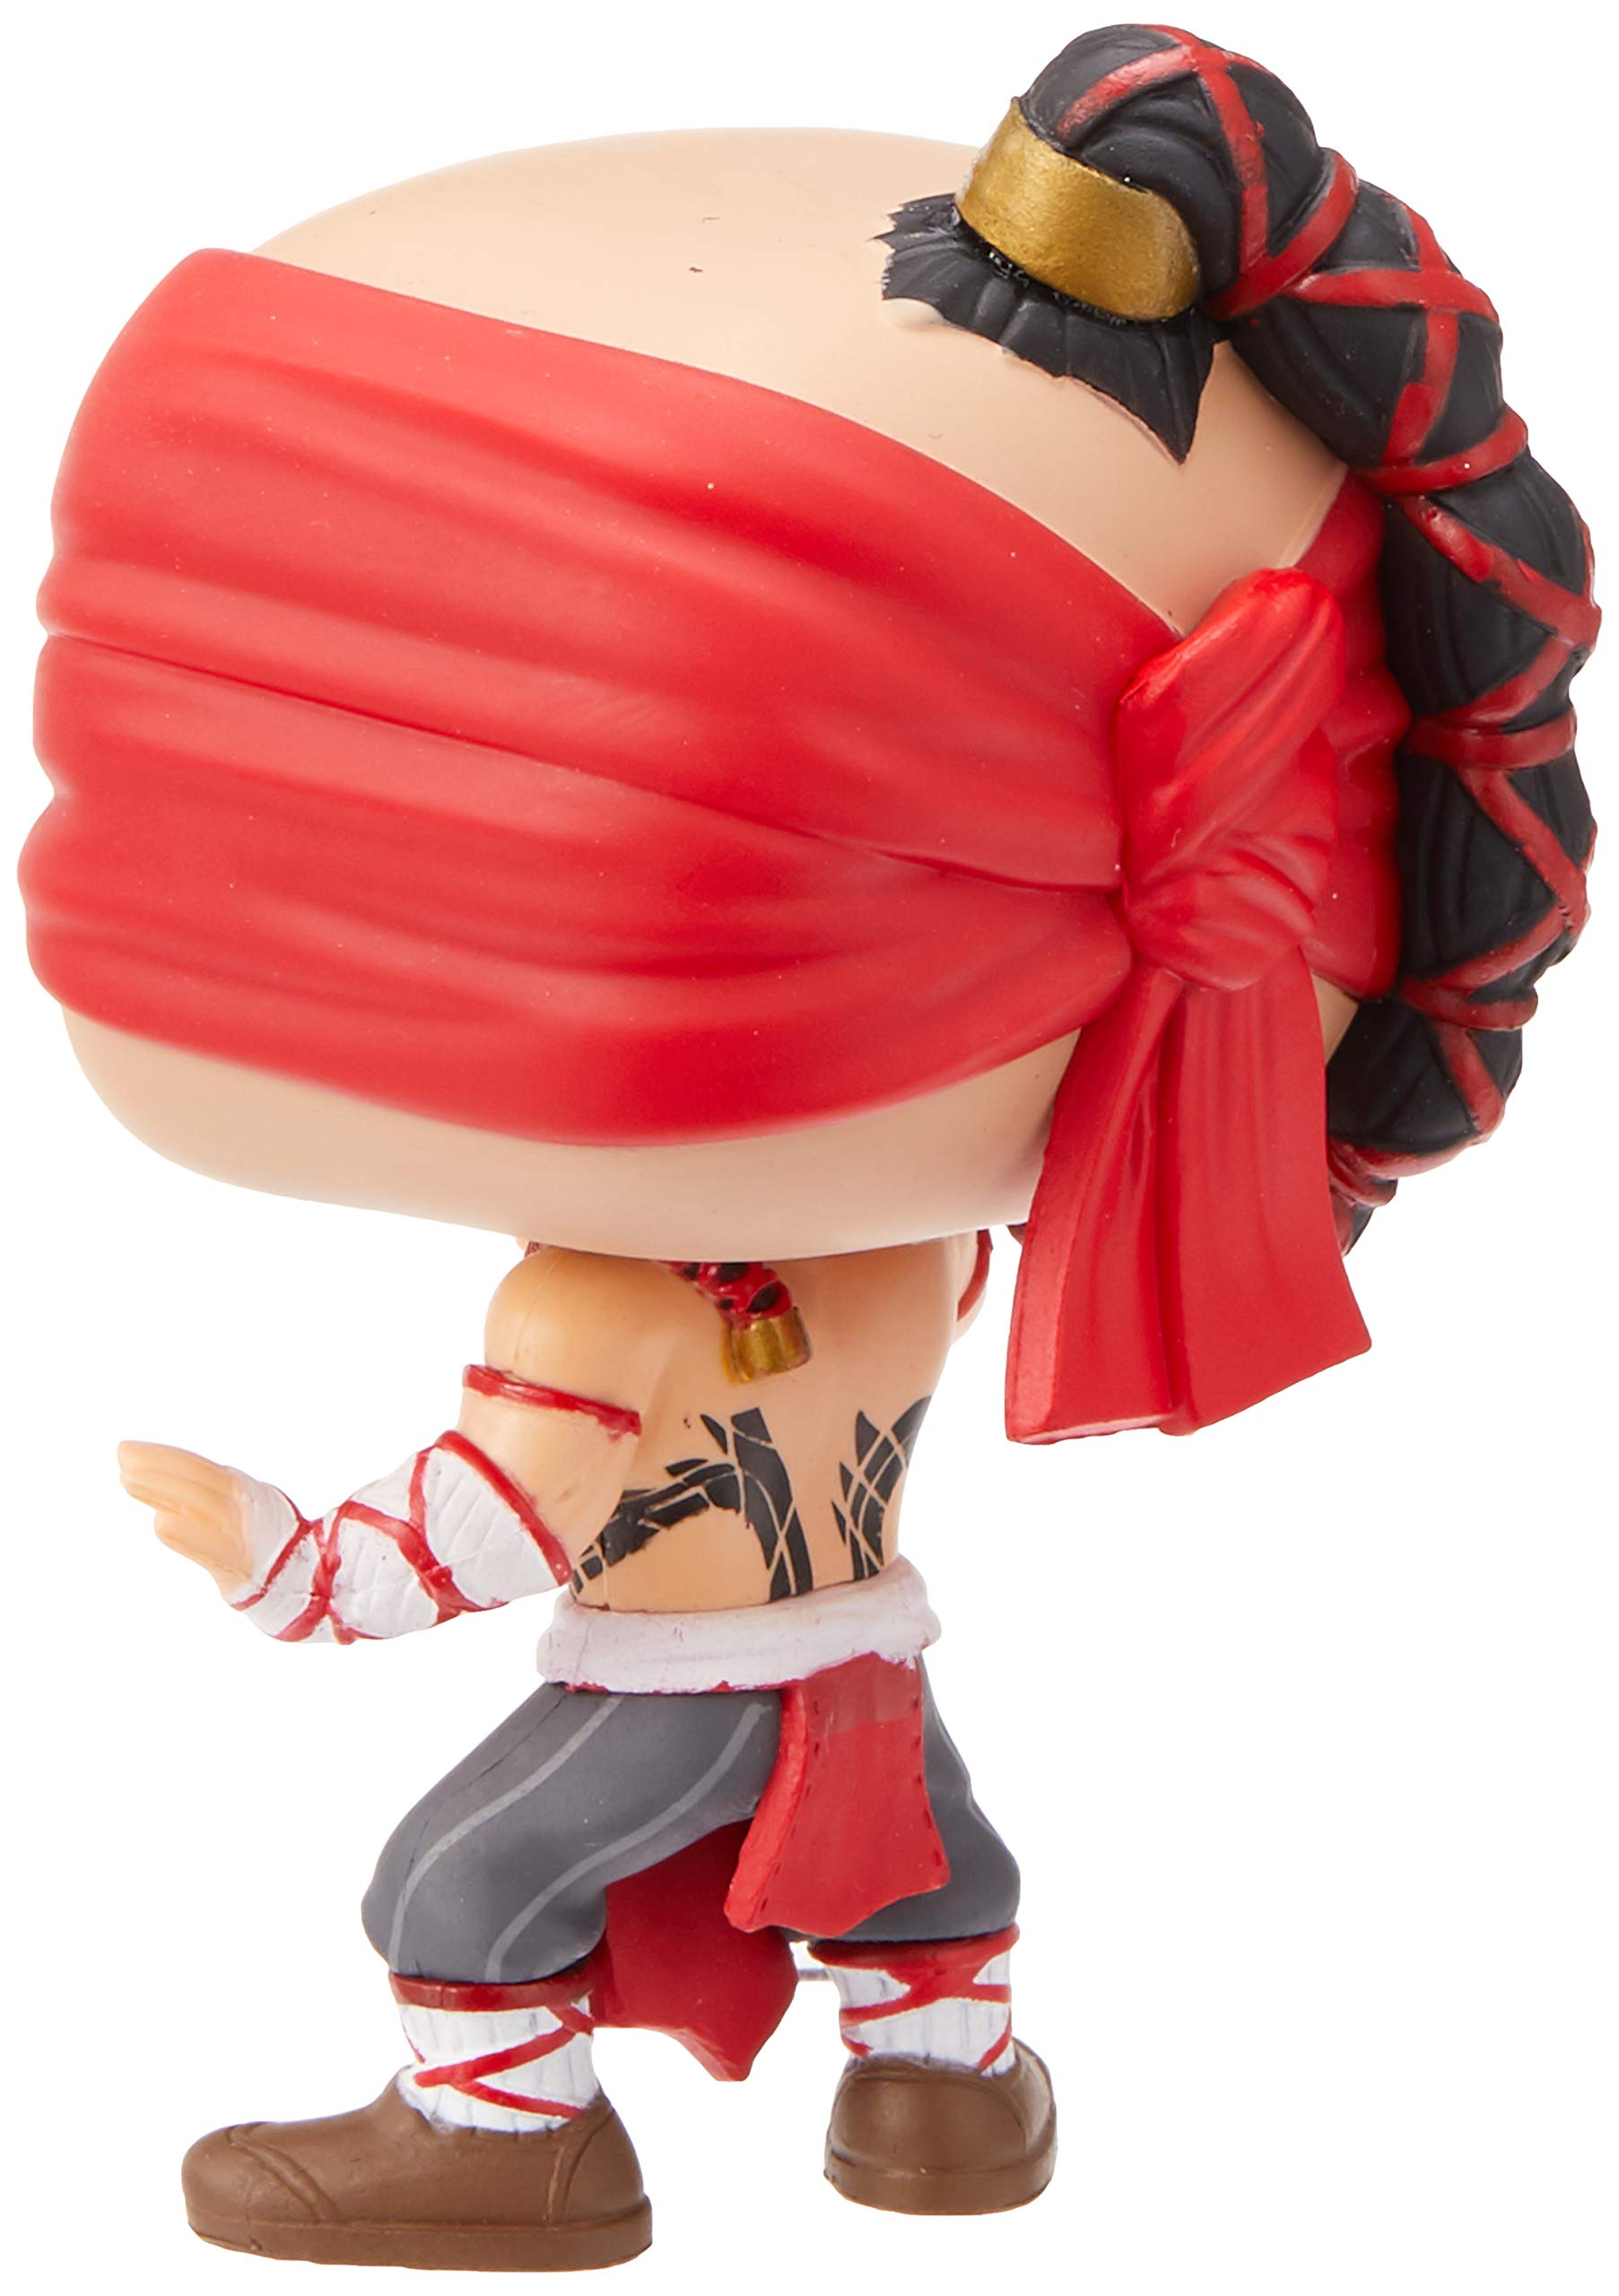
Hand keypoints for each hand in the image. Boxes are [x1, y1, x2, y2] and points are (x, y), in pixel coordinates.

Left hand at [118, 1440, 255, 1590]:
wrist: (291, 1571)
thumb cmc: (251, 1537)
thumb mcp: (225, 1507)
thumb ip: (190, 1496)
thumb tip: (143, 1482)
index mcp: (235, 1486)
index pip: (193, 1466)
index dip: (160, 1456)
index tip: (125, 1450)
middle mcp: (239, 1502)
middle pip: (193, 1480)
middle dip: (156, 1468)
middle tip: (121, 1459)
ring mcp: (240, 1530)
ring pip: (198, 1503)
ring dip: (161, 1490)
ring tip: (127, 1480)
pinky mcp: (238, 1562)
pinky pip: (211, 1546)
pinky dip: (187, 1533)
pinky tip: (160, 1522)